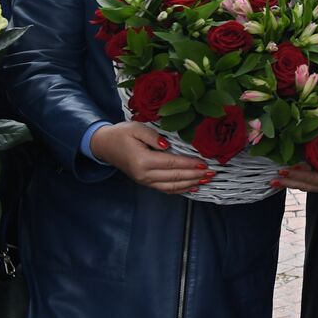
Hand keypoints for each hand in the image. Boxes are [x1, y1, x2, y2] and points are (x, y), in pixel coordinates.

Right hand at [90, 122, 207, 194]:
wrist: (104, 146)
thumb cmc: (121, 134)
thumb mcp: (136, 128)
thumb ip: (153, 136)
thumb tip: (168, 145)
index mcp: (142, 160)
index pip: (171, 164)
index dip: (189, 164)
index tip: (205, 163)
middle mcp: (144, 174)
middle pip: (174, 177)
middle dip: (195, 176)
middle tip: (212, 173)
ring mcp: (144, 180)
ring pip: (171, 186)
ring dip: (190, 184)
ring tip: (207, 180)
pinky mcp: (145, 182)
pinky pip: (165, 189)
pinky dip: (180, 189)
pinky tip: (192, 187)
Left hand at [276, 159, 317, 192]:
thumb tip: (304, 138)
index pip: (315, 177)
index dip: (300, 174)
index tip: (285, 171)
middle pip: (306, 184)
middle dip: (290, 182)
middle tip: (275, 179)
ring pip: (303, 185)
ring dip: (288, 183)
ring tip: (274, 181)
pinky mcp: (315, 182)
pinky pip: (302, 183)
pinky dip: (292, 181)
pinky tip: (281, 179)